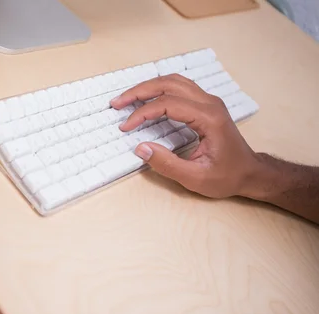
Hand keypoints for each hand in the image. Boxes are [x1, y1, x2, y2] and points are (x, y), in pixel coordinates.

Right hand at [111, 74, 259, 198]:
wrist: (250, 173)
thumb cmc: (227, 176)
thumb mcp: (196, 178)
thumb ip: (167, 164)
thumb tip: (141, 148)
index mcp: (209, 118)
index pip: (168, 104)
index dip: (142, 113)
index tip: (125, 127)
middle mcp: (210, 103)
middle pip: (169, 84)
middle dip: (140, 91)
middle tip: (117, 103)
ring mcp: (209, 101)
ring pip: (174, 81)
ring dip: (148, 87)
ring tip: (127, 99)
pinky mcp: (206, 105)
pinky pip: (179, 87)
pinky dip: (159, 90)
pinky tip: (146, 99)